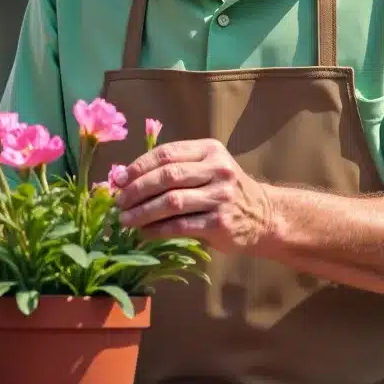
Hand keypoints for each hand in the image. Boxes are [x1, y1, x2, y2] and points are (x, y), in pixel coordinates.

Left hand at [113, 139, 272, 249]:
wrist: (264, 217)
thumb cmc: (224, 191)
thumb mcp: (206, 168)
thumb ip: (173, 169)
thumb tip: (124, 178)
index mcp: (210, 150)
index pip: (167, 154)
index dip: (138, 166)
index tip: (118, 179)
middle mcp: (218, 170)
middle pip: (167, 176)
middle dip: (137, 189)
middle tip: (119, 202)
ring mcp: (221, 197)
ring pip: (172, 202)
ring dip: (142, 212)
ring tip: (125, 219)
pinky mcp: (220, 223)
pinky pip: (181, 226)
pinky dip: (158, 230)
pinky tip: (144, 233)